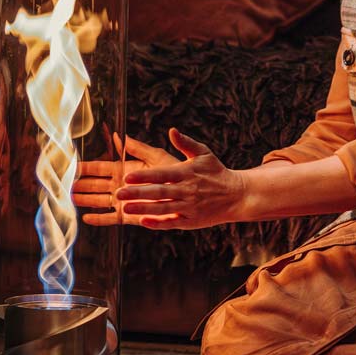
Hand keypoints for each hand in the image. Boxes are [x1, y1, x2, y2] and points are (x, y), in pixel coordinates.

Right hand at [73, 132, 185, 226]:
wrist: (187, 194)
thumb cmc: (174, 172)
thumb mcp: (156, 157)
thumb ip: (138, 148)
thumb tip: (119, 135)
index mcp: (125, 170)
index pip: (100, 167)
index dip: (85, 167)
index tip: (71, 166)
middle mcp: (121, 186)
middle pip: (95, 184)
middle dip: (80, 184)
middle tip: (63, 184)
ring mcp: (124, 201)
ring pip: (99, 200)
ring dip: (85, 200)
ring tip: (70, 200)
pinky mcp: (129, 216)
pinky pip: (110, 218)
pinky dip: (99, 219)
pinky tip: (86, 219)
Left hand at [109, 129, 244, 229]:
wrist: (237, 195)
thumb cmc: (217, 173)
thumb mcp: (204, 154)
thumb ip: (186, 143)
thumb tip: (172, 130)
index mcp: (187, 173)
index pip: (162, 174)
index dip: (145, 176)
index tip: (128, 177)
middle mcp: (187, 191)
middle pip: (159, 192)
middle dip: (138, 193)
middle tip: (118, 193)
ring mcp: (189, 207)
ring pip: (162, 208)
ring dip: (143, 208)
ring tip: (125, 208)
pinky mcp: (191, 221)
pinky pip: (172, 223)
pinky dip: (158, 223)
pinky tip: (143, 221)